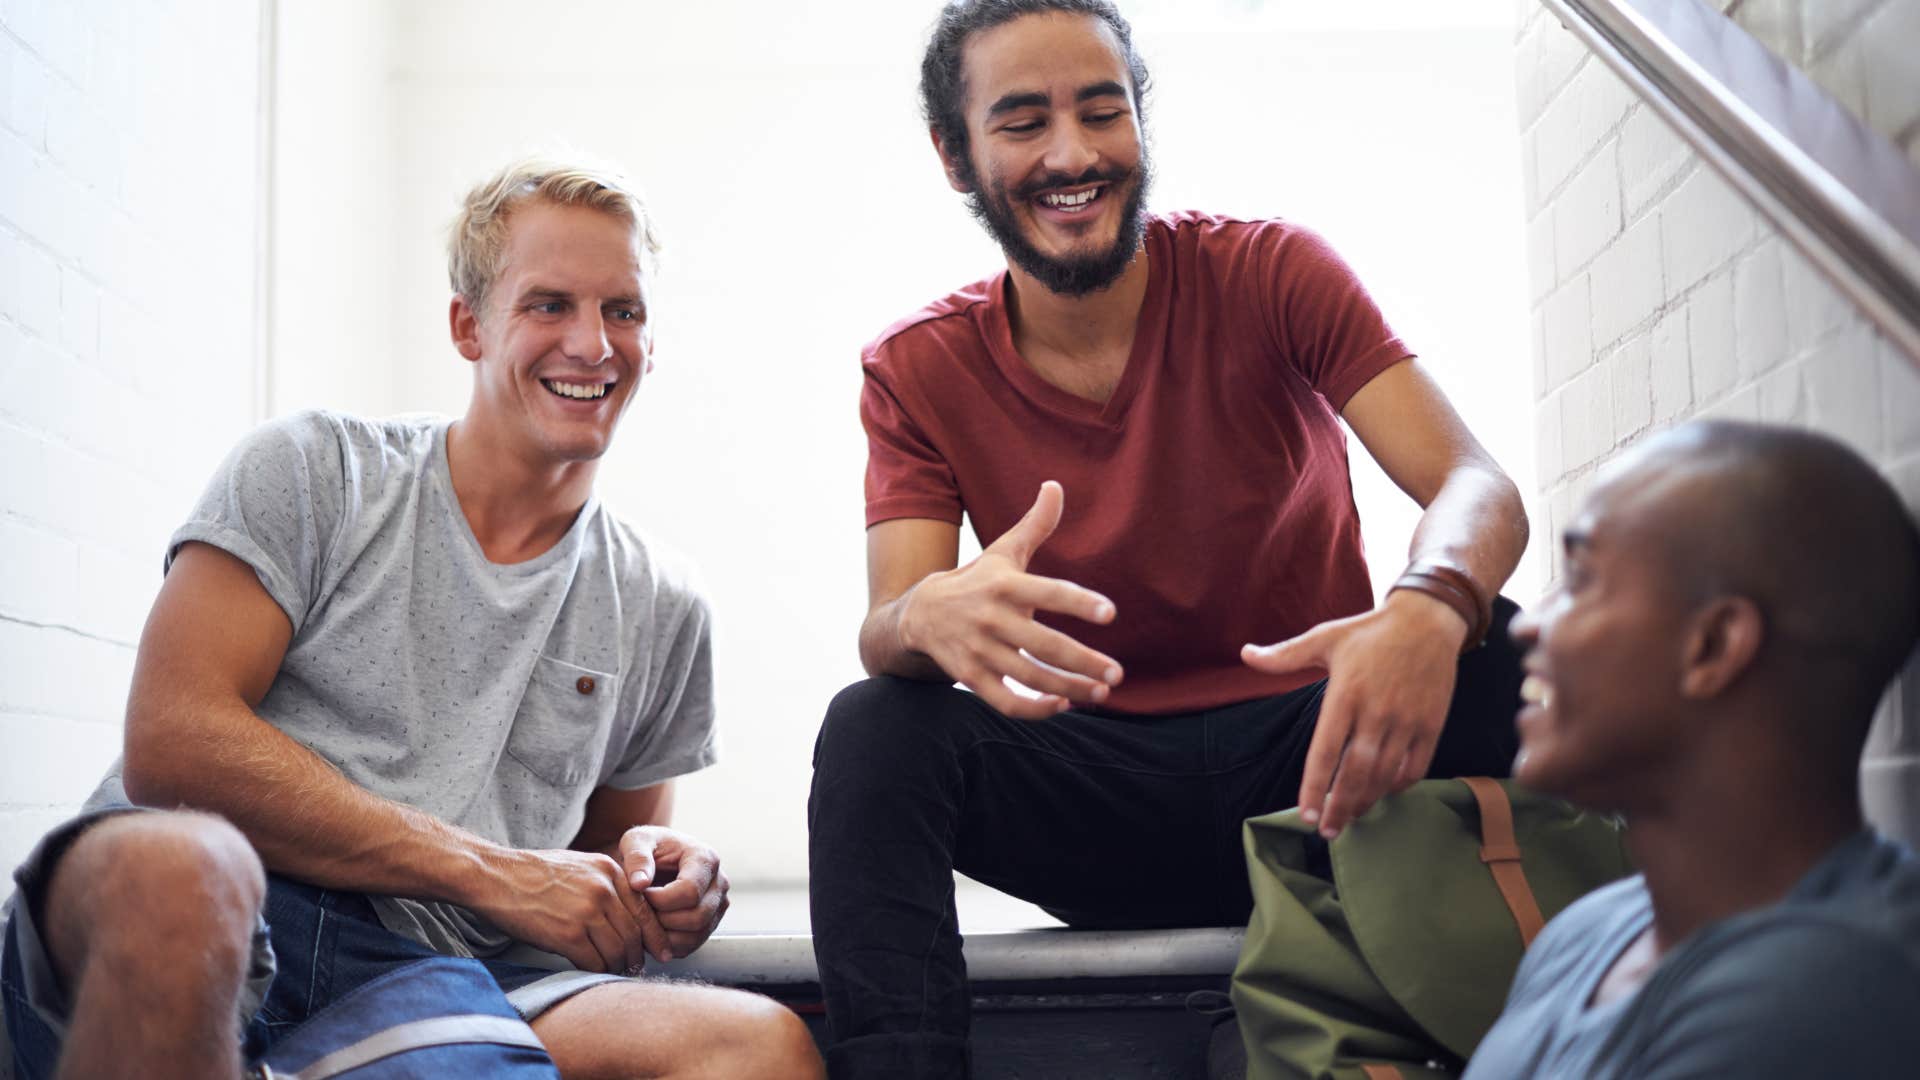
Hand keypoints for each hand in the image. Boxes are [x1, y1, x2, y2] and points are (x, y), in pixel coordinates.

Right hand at [474, 847, 668, 974]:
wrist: (496, 877)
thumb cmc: (534, 874)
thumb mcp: (580, 865)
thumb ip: (606, 884)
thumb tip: (627, 914)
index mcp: (610, 871)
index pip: (645, 909)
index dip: (656, 935)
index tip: (662, 951)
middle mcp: (604, 890)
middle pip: (635, 933)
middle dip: (638, 955)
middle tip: (636, 967)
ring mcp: (587, 912)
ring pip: (618, 950)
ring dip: (618, 966)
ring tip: (614, 971)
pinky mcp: (567, 935)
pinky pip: (593, 961)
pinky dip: (596, 970)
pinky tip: (591, 970)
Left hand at [621, 826, 728, 959]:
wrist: (660, 855)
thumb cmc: (649, 846)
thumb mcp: (637, 840)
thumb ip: (637, 858)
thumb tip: (639, 884)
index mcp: (705, 858)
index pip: (690, 891)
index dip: (660, 900)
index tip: (639, 894)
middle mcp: (719, 883)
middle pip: (697, 917)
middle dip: (662, 920)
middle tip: (640, 910)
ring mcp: (718, 905)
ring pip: (696, 935)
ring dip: (664, 935)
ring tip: (644, 919)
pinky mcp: (711, 922)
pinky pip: (693, 945)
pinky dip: (668, 944)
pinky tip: (652, 928)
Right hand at [899, 481, 1122, 718]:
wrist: (919, 613)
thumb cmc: (976, 580)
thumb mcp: (1002, 551)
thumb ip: (1035, 525)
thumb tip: (1055, 485)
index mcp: (1006, 585)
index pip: (1048, 592)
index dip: (1079, 602)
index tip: (1110, 613)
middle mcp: (993, 618)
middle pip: (1043, 643)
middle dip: (1083, 662)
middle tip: (1117, 673)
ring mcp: (980, 650)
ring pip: (1029, 677)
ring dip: (1068, 688)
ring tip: (1101, 692)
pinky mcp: (971, 676)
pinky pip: (1005, 701)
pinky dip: (1033, 709)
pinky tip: (1062, 705)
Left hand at [1241, 590, 1466, 837]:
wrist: (1427, 620)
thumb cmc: (1369, 631)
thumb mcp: (1323, 638)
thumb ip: (1284, 655)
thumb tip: (1245, 654)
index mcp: (1345, 695)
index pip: (1325, 752)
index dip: (1314, 787)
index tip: (1305, 814)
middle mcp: (1376, 713)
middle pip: (1355, 773)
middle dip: (1339, 808)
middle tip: (1326, 832)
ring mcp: (1406, 721)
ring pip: (1384, 775)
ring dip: (1366, 801)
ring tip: (1350, 819)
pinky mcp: (1431, 725)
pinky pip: (1415, 767)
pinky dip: (1398, 785)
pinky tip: (1382, 792)